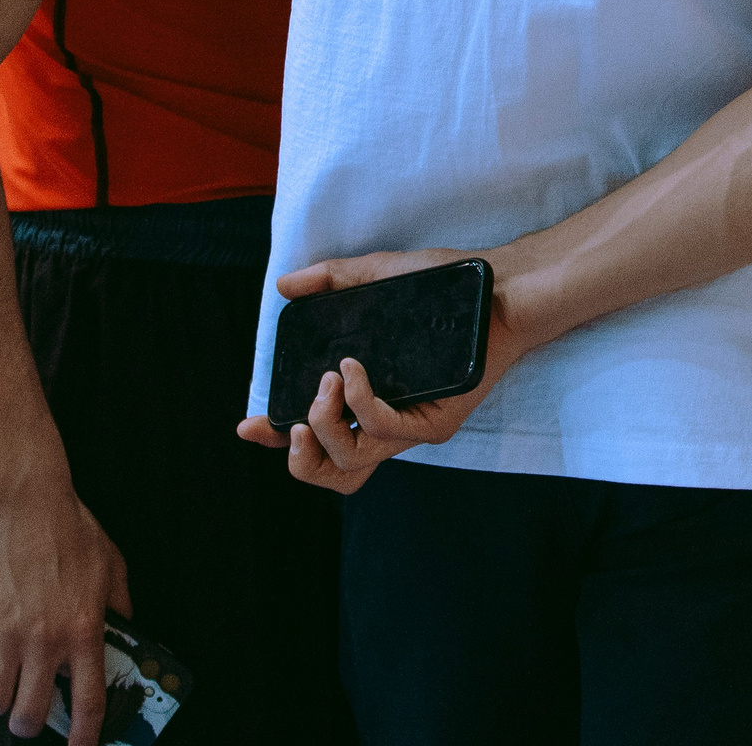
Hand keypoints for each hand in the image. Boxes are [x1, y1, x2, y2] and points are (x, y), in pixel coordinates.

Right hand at [0, 483, 129, 741]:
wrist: (24, 501)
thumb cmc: (72, 529)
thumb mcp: (110, 564)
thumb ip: (119, 604)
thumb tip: (127, 631)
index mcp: (85, 629)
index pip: (88, 700)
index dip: (86, 734)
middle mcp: (46, 641)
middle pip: (31, 714)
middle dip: (30, 724)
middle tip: (30, 716)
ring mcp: (6, 634)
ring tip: (2, 688)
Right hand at [233, 248, 528, 495]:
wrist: (500, 284)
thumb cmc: (445, 286)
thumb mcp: (379, 277)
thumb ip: (333, 281)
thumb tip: (285, 286)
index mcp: (370, 400)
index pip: (319, 441)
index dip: (278, 442)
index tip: (250, 425)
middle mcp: (391, 422)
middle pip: (333, 473)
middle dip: (298, 454)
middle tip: (296, 415)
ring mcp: (414, 427)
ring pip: (352, 462)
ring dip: (324, 423)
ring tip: (328, 380)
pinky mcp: (437, 423)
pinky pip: (382, 430)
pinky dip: (358, 403)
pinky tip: (353, 370)